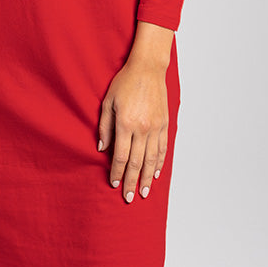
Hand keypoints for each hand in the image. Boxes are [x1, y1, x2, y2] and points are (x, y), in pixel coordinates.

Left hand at [97, 50, 168, 202]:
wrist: (148, 69)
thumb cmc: (124, 83)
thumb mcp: (107, 102)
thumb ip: (105, 127)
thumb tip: (102, 149)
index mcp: (125, 123)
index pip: (120, 156)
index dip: (116, 172)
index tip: (113, 183)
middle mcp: (142, 128)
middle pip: (136, 163)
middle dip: (131, 182)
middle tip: (128, 197)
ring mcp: (155, 127)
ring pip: (151, 160)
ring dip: (147, 178)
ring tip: (144, 192)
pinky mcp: (164, 124)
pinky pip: (162, 149)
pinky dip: (159, 164)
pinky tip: (156, 174)